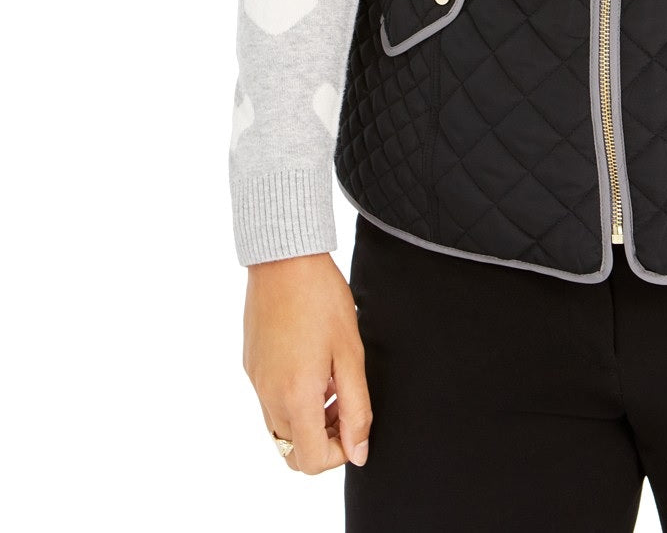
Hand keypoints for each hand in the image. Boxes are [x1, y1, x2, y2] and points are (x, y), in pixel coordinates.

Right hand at [243, 251, 371, 474]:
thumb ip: (357, 408)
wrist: (284, 259)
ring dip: (309, 419)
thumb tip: (359, 453)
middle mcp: (268, 396)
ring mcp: (256, 382)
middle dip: (324, 440)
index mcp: (295, 397)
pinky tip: (314, 364)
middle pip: (294, 451)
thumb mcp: (350, 353)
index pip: (312, 461)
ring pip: (281, 429)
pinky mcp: (251, 366)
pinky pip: (270, 402)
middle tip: (346, 404)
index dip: (340, 453)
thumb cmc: (322, 300)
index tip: (356, 424)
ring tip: (332, 380)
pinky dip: (292, 399)